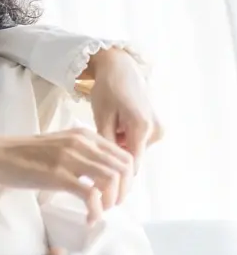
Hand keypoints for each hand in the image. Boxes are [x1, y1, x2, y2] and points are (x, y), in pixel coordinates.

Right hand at [0, 128, 133, 222]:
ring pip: (111, 180)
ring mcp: (69, 158)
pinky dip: (96, 211)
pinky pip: (91, 195)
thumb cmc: (25, 154)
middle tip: (111, 206)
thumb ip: (83, 154)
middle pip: (123, 169)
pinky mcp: (58, 175)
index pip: (124, 156)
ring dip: (111, 202)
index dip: (128, 180)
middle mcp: (81, 143)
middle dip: (123, 193)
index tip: (116, 194)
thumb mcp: (60, 146)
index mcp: (84, 135)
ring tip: (99, 211)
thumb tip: (103, 176)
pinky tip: (88, 218)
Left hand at [82, 48, 163, 169]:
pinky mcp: (157, 127)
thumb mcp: (101, 116)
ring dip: (119, 145)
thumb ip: (107, 142)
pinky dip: (125, 138)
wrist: (121, 68)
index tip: (104, 185)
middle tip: (96, 145)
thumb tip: (106, 167)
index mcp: (142, 127)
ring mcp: (159, 129)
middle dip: (114, 156)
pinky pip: (138, 141)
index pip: (132, 162)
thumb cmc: (107, 89)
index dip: (119, 176)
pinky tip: (115, 124)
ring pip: (134, 150)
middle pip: (132, 157)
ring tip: (107, 127)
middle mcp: (156, 131)